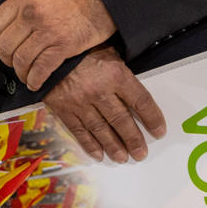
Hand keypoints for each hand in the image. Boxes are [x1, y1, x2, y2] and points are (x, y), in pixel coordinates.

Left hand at [0, 0, 115, 89]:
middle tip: (14, 62)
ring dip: (21, 72)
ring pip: (21, 61)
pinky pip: (41, 69)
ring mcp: (47, 32)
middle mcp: (31, 15)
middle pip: (5, 46)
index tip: (1, 44)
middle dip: (7, 59)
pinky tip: (36, 82)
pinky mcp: (63, 46)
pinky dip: (35, 80)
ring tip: (26, 74)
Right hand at [42, 47, 166, 163]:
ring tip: (123, 158)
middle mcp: (100, 91)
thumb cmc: (83, 49)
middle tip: (141, 153)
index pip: (140, 100)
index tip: (159, 131)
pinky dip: (90, 145)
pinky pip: (80, 131)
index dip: (152, 117)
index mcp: (115, 74)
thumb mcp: (109, 51)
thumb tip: (135, 91)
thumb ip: (122, 72)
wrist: (48, 51)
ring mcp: (81, 103)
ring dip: (114, 147)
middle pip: (122, 120)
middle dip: (134, 139)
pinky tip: (99, 154)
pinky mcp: (65, 110)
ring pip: (102, 130)